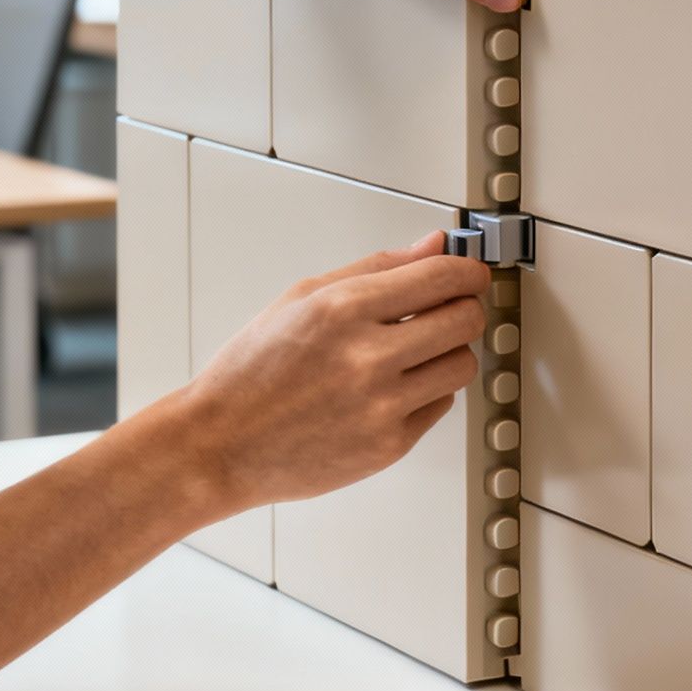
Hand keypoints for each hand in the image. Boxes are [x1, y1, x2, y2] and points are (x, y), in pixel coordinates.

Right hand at [170, 232, 489, 511]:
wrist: (222, 445)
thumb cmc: (252, 371)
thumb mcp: (303, 297)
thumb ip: (376, 267)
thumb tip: (433, 246)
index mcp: (343, 309)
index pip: (443, 277)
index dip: (468, 271)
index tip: (469, 273)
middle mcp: (367, 357)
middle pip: (465, 320)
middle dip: (464, 308)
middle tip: (449, 308)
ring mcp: (382, 406)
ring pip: (462, 365)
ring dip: (449, 351)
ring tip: (416, 351)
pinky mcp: (390, 445)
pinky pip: (440, 404)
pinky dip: (427, 391)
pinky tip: (393, 386)